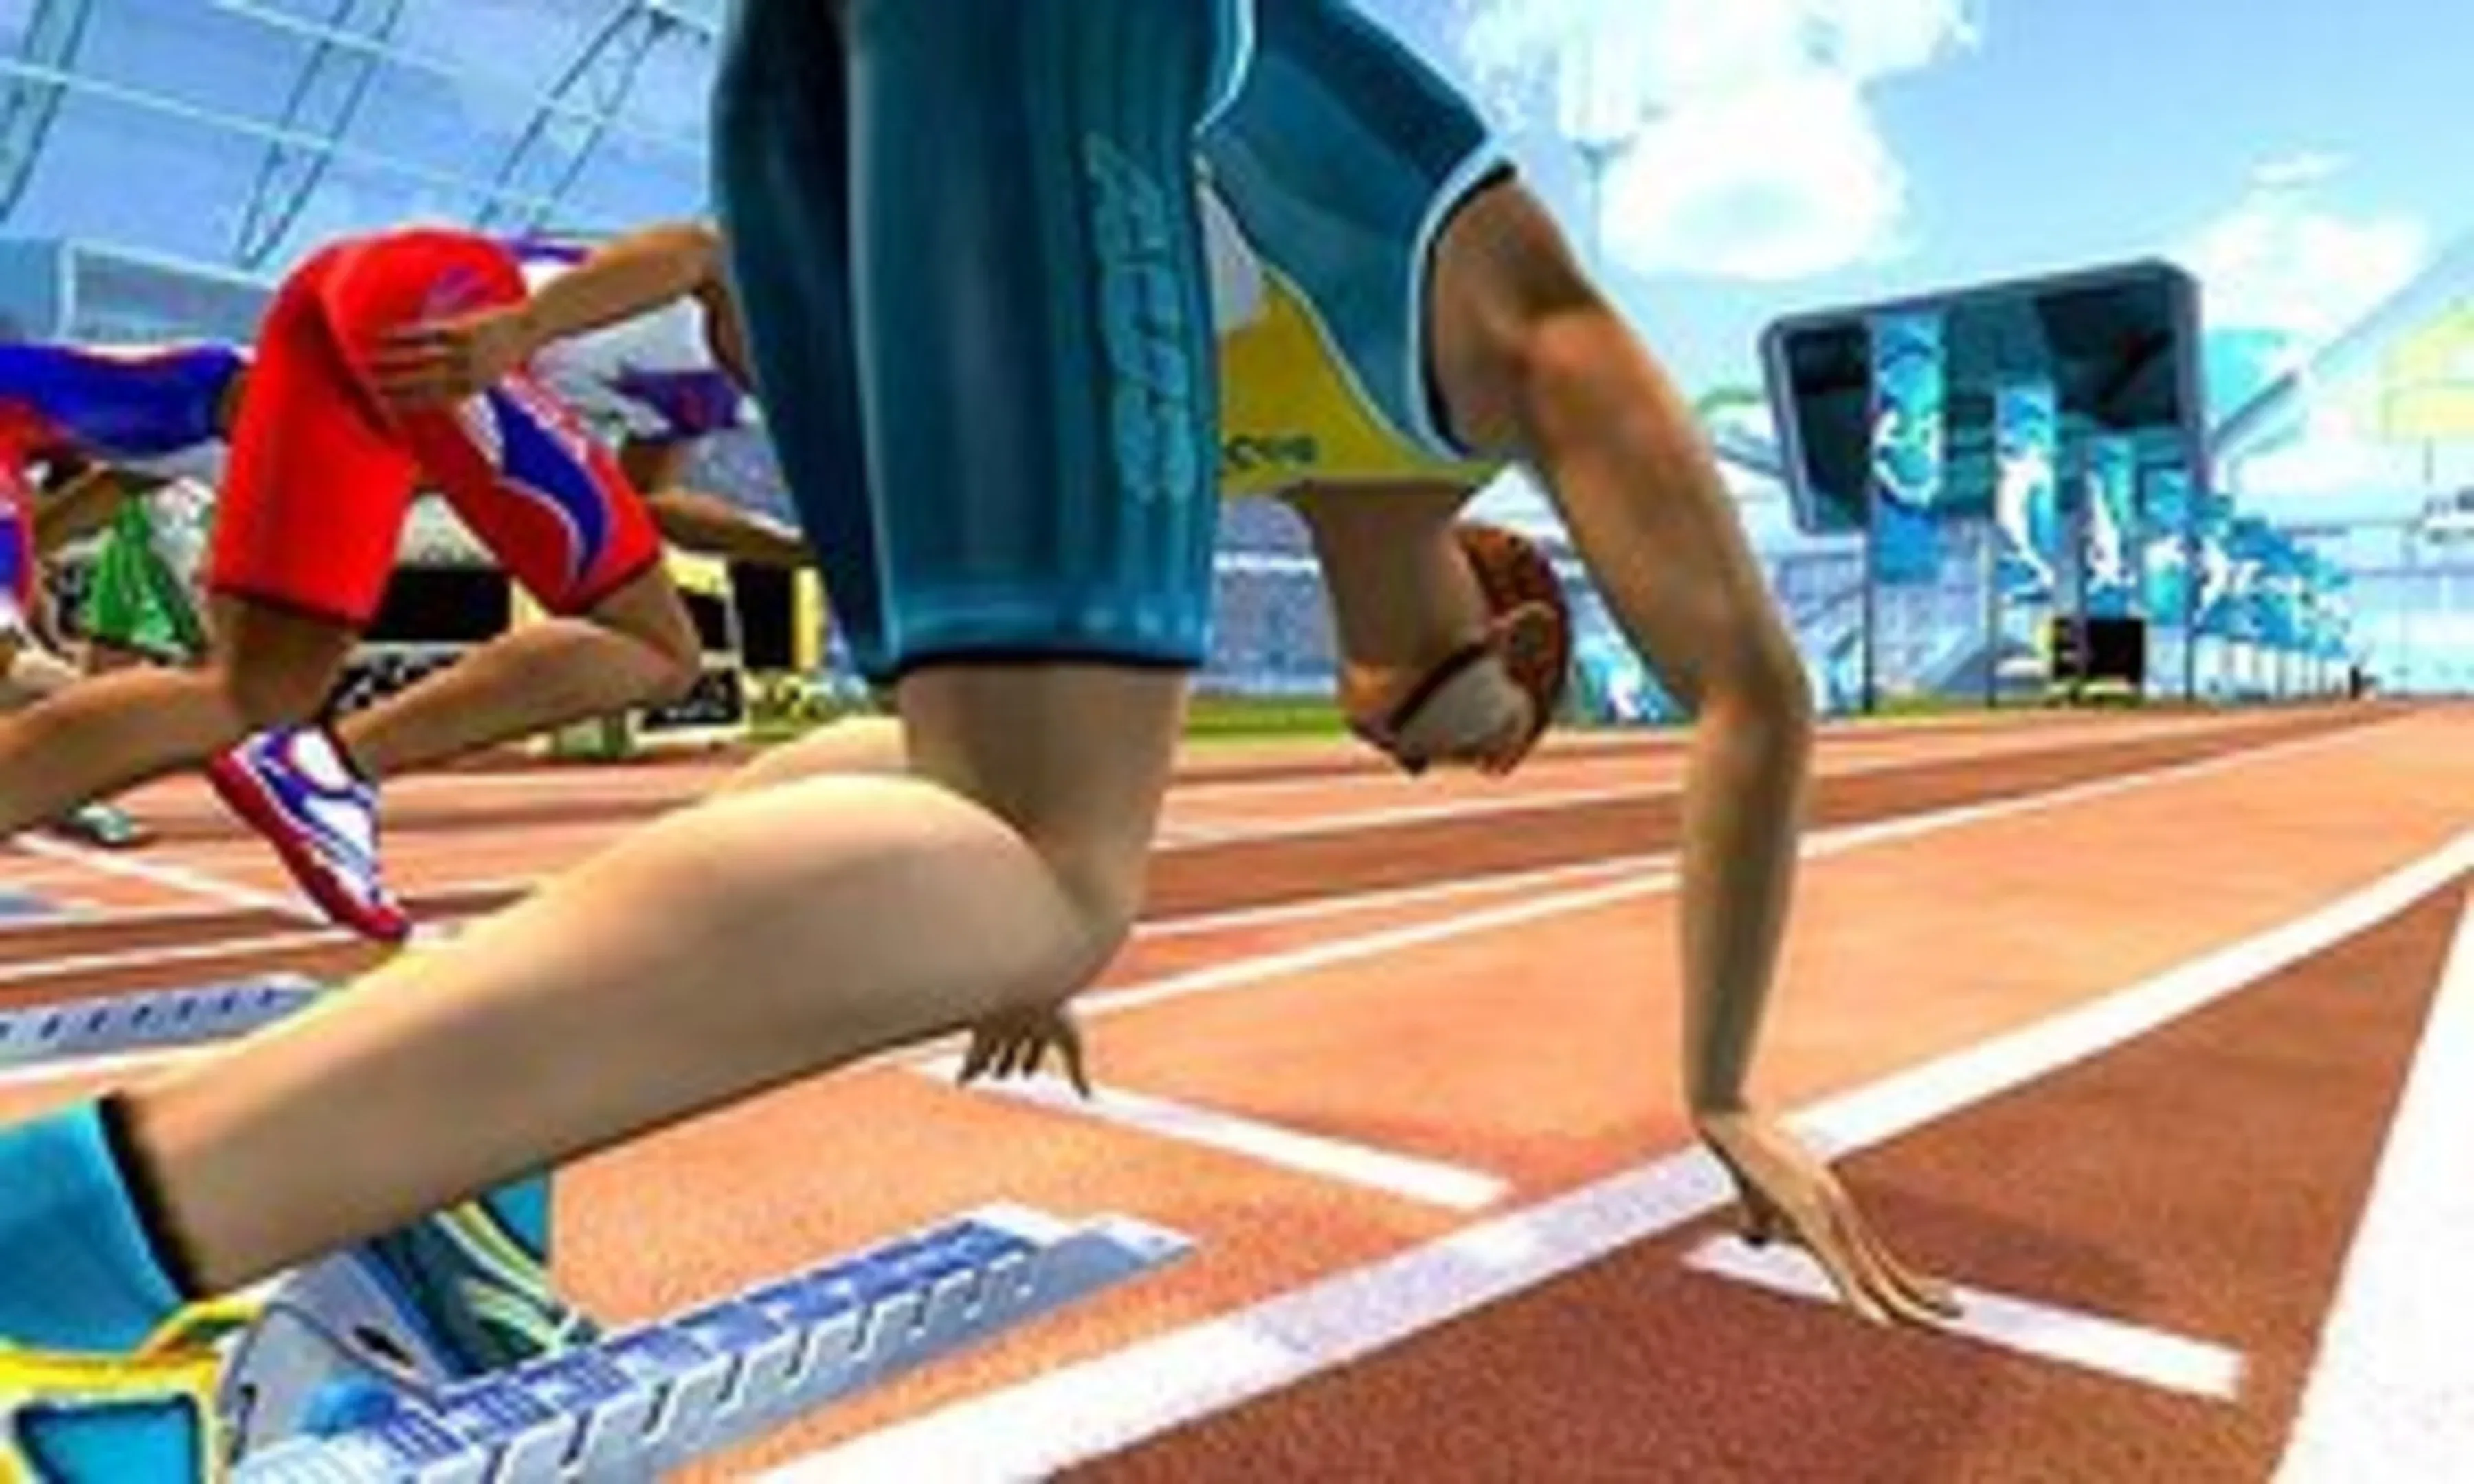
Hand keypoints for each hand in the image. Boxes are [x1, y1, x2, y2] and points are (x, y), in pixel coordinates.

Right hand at [370, 307, 534, 409]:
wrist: (531, 326)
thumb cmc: (504, 349)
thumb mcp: (487, 371)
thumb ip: (462, 380)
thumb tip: (434, 389)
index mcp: (472, 387)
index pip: (433, 399)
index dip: (407, 403)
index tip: (382, 407)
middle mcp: (468, 374)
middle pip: (423, 383)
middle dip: (393, 386)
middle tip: (366, 388)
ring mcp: (466, 352)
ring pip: (422, 360)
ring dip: (392, 362)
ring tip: (367, 362)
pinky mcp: (464, 330)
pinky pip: (428, 335)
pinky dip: (404, 336)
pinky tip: (384, 335)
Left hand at [957, 1004, 1091, 1098]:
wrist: (1029, 984)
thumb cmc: (1055, 1010)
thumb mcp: (1071, 1043)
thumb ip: (1077, 1071)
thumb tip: (1088, 1097)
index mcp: (1041, 1023)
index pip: (1036, 1046)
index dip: (1031, 1061)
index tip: (1027, 1073)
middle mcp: (1018, 1024)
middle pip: (1010, 1048)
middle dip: (1006, 1063)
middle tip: (1000, 1075)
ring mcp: (998, 1025)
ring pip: (989, 1051)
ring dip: (982, 1067)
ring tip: (970, 1080)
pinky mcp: (981, 1027)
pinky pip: (973, 1054)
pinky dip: (969, 1071)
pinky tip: (962, 1082)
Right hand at [1695, 1108, 1957, 1327]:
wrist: (1733, 1121)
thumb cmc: (1745, 1158)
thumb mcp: (1757, 1202)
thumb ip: (1761, 1225)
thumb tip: (1756, 1242)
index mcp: (1836, 1219)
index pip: (1884, 1259)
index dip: (1914, 1282)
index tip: (1945, 1297)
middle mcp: (1841, 1217)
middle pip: (1888, 1268)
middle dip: (1924, 1295)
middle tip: (1962, 1312)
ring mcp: (1827, 1215)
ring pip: (1872, 1272)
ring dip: (1906, 1303)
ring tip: (1938, 1322)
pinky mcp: (1805, 1214)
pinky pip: (1836, 1265)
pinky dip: (1857, 1296)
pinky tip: (1878, 1322)